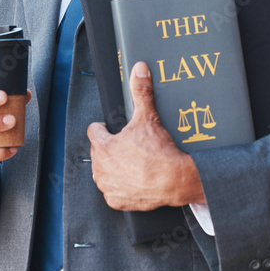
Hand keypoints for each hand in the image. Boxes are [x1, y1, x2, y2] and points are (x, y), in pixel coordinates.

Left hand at [87, 62, 205, 209]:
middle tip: (126, 146)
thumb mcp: (148, 117)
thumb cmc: (159, 152)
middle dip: (109, 148)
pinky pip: (112, 193)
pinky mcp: (116, 201)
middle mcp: (100, 168)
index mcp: (103, 146)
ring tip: (129, 163)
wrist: (175, 181)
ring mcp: (107, 186)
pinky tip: (132, 180)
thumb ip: (141, 91)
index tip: (110, 129)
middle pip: (98, 153)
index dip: (103, 128)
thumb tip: (139, 69)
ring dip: (112, 168)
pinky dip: (120, 188)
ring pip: (103, 173)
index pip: (94, 131)